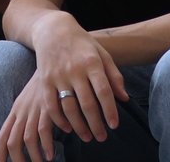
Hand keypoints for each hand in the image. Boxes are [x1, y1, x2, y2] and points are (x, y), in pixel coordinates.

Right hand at [1, 13, 126, 157]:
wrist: (54, 30)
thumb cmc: (82, 44)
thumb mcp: (102, 54)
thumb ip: (114, 75)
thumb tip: (124, 98)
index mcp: (92, 62)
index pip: (104, 91)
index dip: (110, 110)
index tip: (114, 125)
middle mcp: (75, 70)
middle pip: (87, 103)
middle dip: (96, 124)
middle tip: (102, 138)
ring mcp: (58, 76)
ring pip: (69, 108)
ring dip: (79, 126)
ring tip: (88, 137)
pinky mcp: (45, 81)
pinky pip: (51, 105)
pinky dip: (59, 120)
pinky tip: (68, 128)